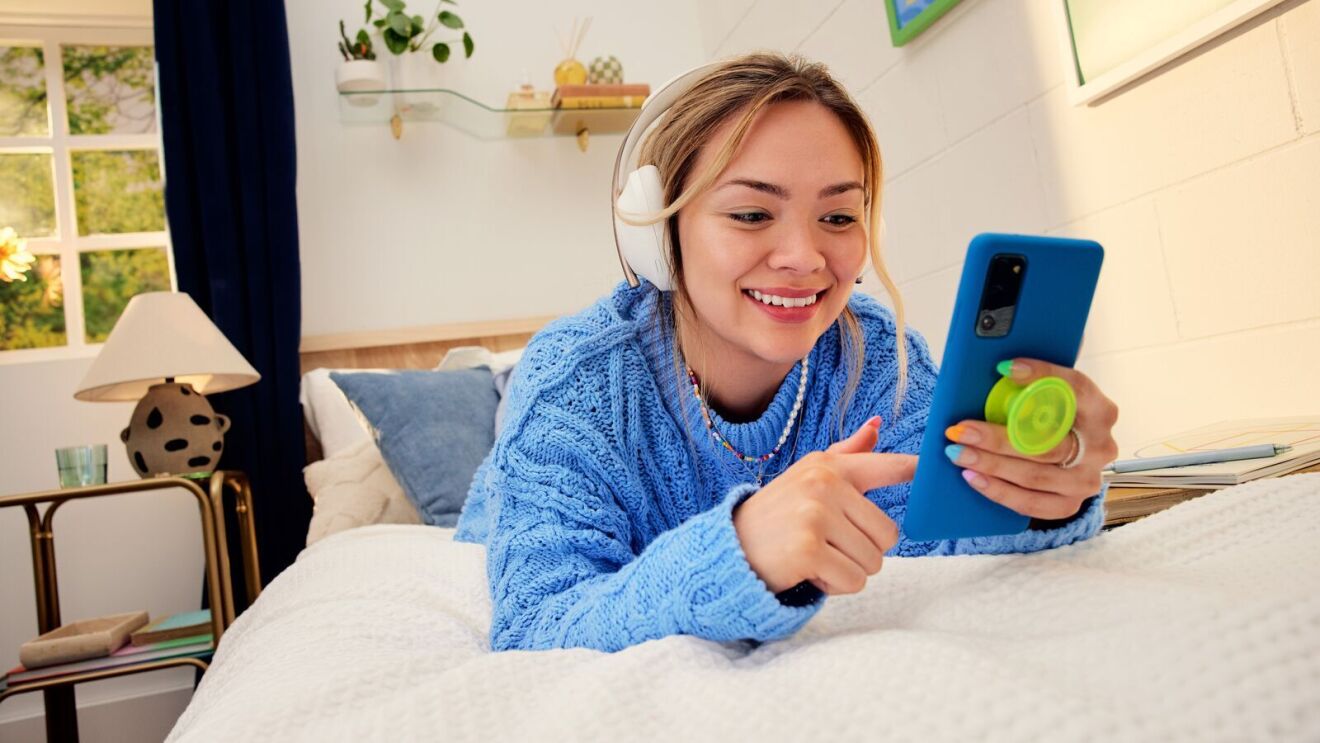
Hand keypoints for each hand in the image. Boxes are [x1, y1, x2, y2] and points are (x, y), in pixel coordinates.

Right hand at [733, 417, 916, 594]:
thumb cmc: (777, 515)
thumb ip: (847, 455)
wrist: (729, 548)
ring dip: (848, 570)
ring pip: (874, 561)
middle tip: (827, 545)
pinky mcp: (807, 549)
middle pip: (888, 534)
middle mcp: (824, 484)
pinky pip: (853, 581)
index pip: (887, 466)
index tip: (936, 466)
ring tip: (815, 557)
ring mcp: (815, 515)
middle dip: (863, 550)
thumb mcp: (809, 477)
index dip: (915, 470)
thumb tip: (877, 425)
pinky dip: (834, 586)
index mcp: (829, 466)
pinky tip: (809, 572)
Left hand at [944, 358, 1119, 520]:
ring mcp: (1086, 479)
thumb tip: (1008, 358)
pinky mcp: (1070, 504)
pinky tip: (973, 477)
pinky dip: (999, 491)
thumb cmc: (1054, 418)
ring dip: (991, 465)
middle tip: (961, 429)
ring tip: (958, 453)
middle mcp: (1100, 446)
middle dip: (998, 437)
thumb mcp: (1053, 394)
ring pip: (1035, 475)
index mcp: (1100, 410)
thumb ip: (1040, 376)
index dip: (1043, 375)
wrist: (1070, 458)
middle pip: (1047, 443)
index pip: (1075, 387)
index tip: (1004, 367)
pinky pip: (1031, 504)